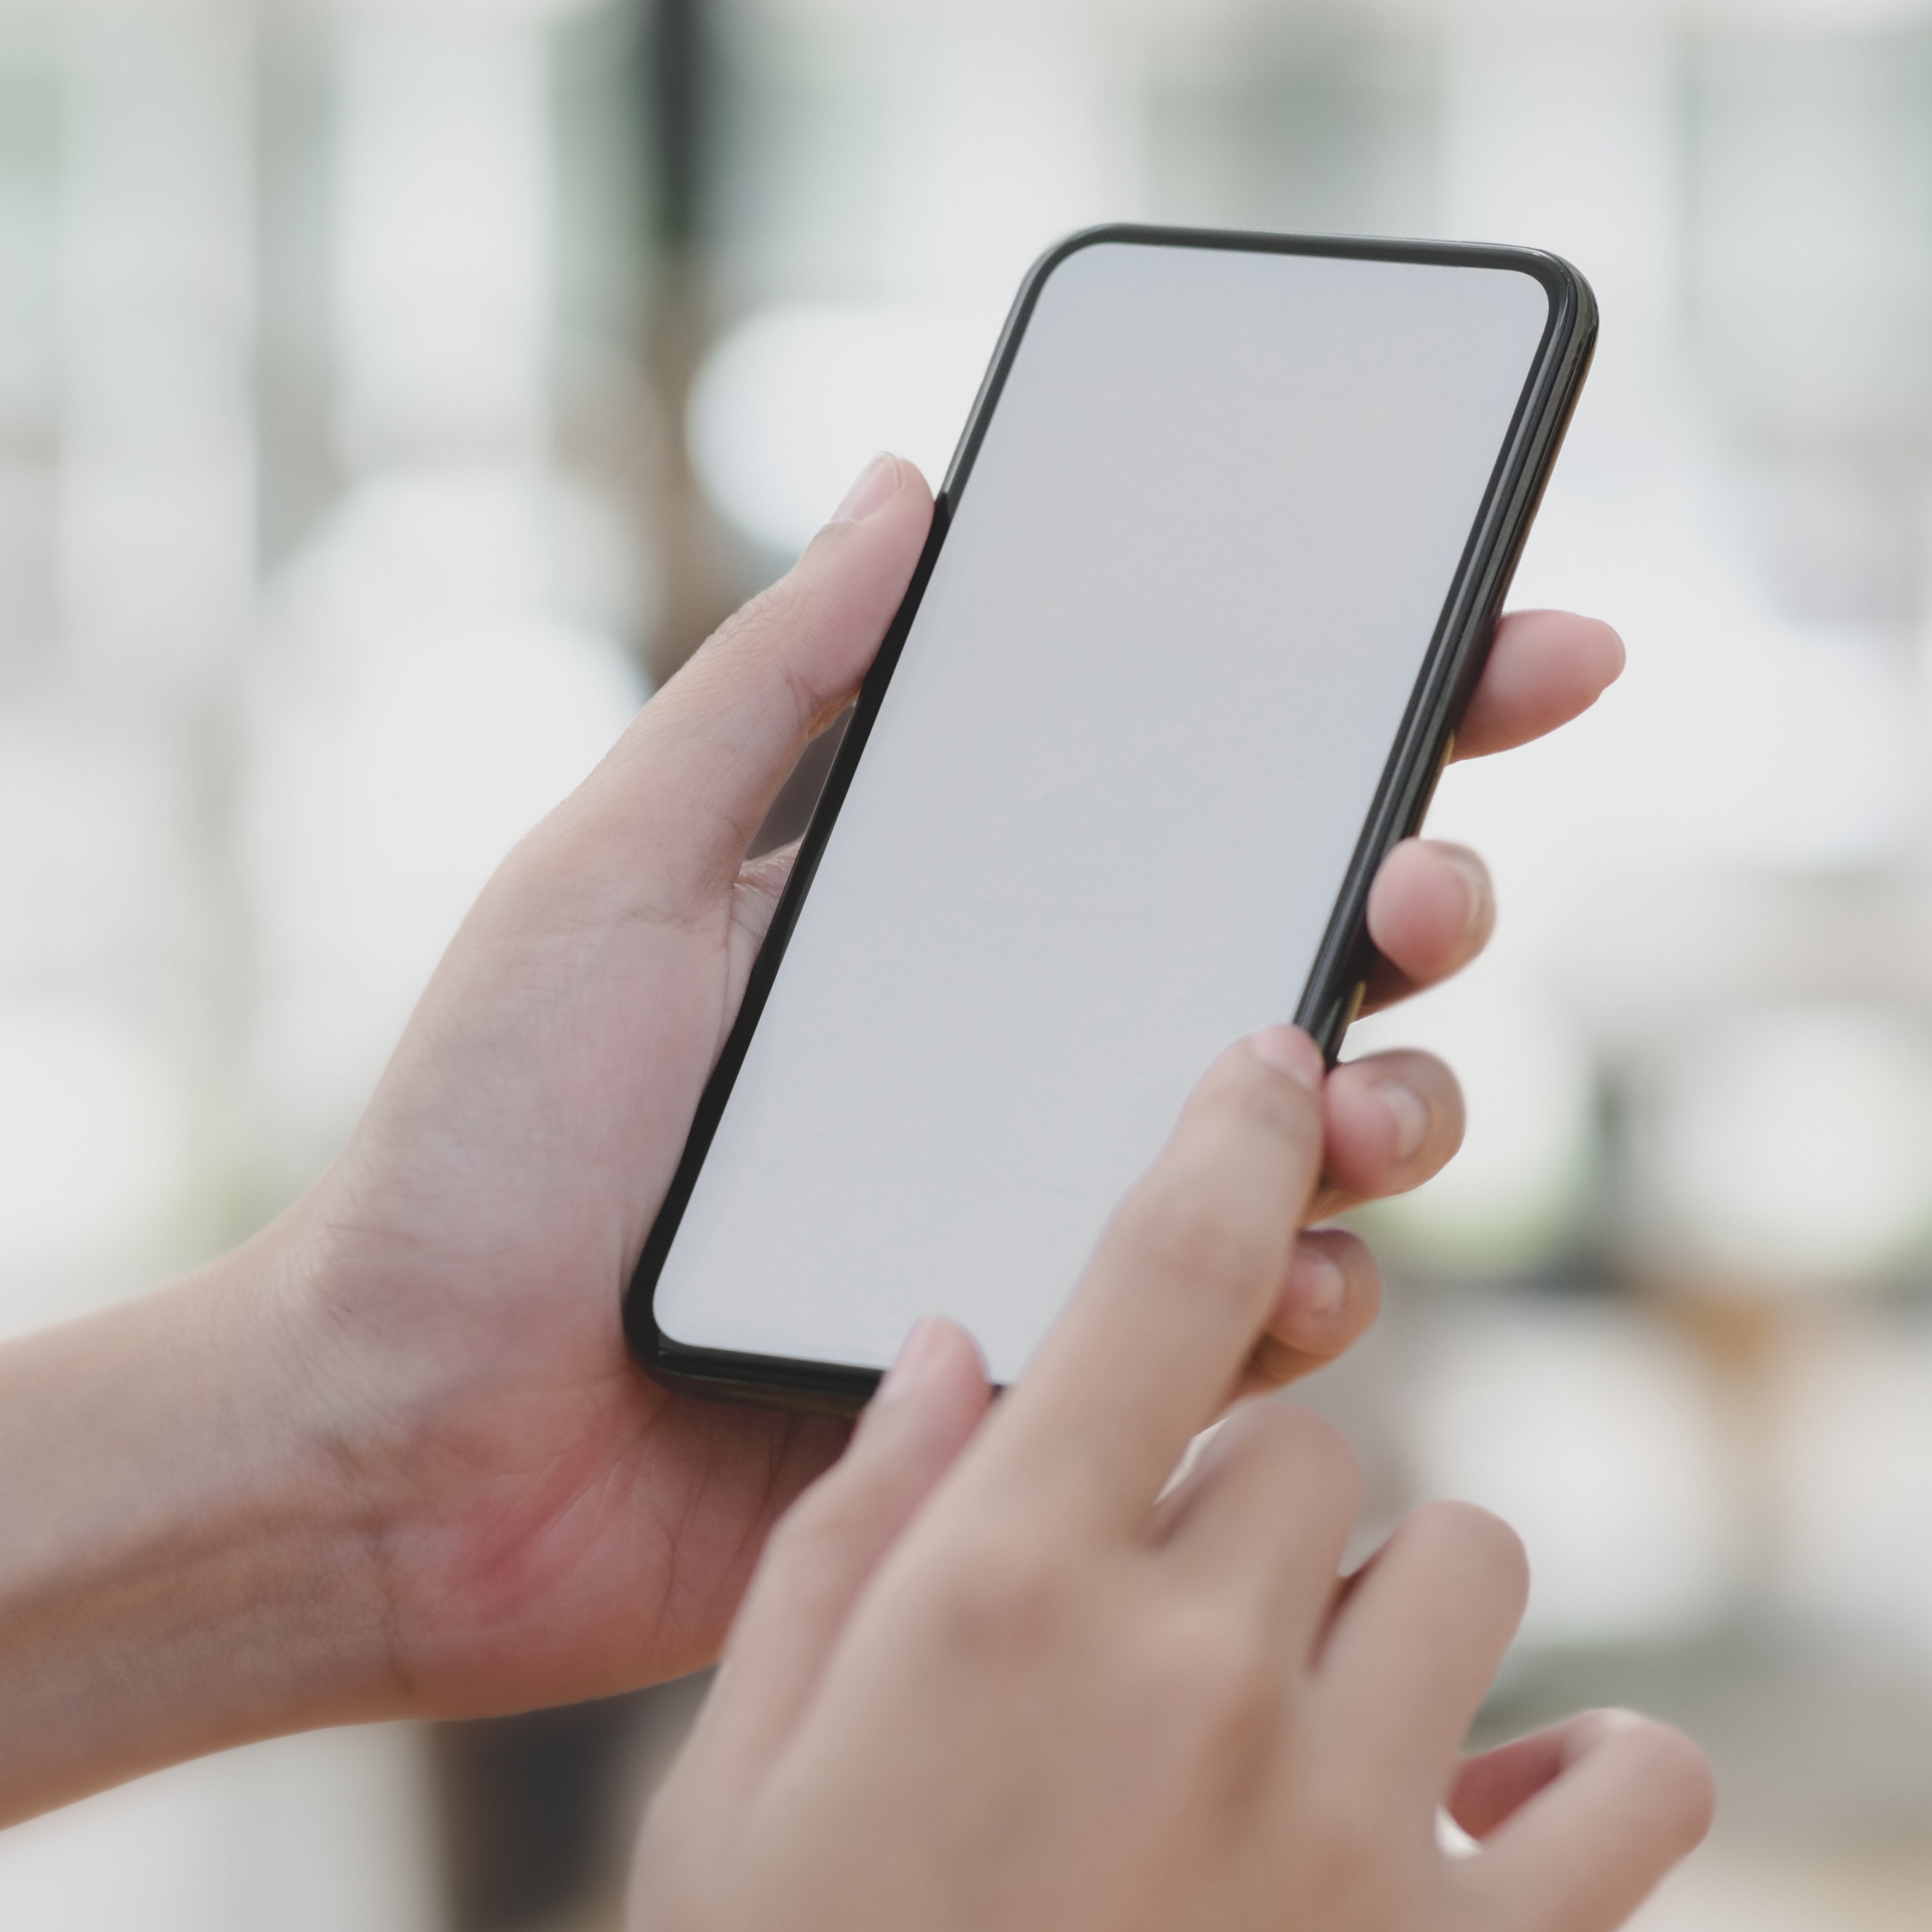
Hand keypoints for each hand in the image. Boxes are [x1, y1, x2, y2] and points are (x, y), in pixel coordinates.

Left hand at [235, 454, 1625, 1720]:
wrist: (403, 1451)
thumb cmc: (470, 1158)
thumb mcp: (606, 876)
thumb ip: (765, 687)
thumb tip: (910, 480)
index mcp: (957, 924)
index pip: (1213, 789)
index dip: (1398, 712)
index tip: (1528, 642)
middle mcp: (1043, 1065)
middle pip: (1321, 959)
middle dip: (1431, 904)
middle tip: (1422, 894)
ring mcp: (1062, 1229)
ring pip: (1327, 1150)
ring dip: (1397, 1107)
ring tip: (1356, 1103)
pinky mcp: (1063, 1397)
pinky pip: (1251, 1340)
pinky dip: (1304, 1298)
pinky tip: (1287, 1284)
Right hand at [618, 1034, 1715, 1931]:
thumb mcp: (721, 1817)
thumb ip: (836, 1559)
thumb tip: (950, 1355)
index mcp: (991, 1611)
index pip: (1156, 1279)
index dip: (1229, 1140)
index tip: (1276, 1067)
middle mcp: (1191, 1678)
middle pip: (1310, 1445)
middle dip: (1250, 1511)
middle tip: (1172, 1649)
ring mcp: (1352, 1826)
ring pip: (1470, 1571)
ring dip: (1402, 1625)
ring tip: (1308, 1750)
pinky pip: (1638, 1782)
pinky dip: (1598, 1783)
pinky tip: (1506, 1820)